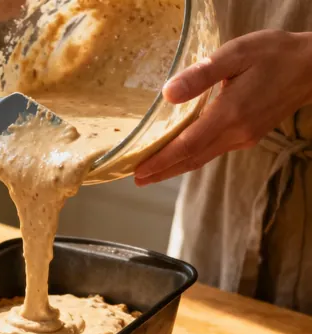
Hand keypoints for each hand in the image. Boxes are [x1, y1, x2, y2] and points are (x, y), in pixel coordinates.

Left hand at [134, 30, 311, 185]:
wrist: (311, 67)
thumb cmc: (274, 55)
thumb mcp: (236, 54)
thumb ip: (201, 75)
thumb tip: (168, 94)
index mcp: (230, 114)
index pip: (187, 145)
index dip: (161, 161)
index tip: (139, 171)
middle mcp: (235, 133)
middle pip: (191, 159)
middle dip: (162, 172)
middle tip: (137, 180)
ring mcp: (242, 138)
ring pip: (201, 158)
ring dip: (175, 168)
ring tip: (151, 175)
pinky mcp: (247, 137)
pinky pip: (212, 152)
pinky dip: (191, 158)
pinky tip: (180, 157)